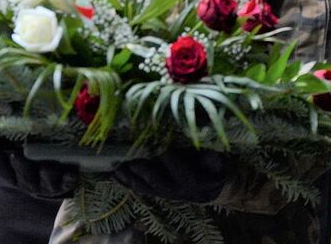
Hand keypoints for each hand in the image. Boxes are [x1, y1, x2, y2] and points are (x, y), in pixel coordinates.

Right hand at [0, 137, 77, 199]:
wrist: (54, 184)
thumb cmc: (31, 165)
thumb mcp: (18, 157)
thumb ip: (5, 147)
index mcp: (18, 178)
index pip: (5, 173)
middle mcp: (32, 183)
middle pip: (25, 177)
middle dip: (20, 166)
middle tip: (16, 155)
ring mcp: (49, 185)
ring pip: (46, 181)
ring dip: (45, 174)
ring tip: (44, 167)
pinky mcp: (65, 184)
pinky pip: (67, 182)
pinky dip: (69, 178)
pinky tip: (72, 172)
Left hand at [113, 148, 232, 202]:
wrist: (206, 188)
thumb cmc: (211, 169)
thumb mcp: (216, 161)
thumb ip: (212, 153)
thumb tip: (207, 138)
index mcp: (191, 180)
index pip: (179, 169)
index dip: (168, 159)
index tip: (158, 146)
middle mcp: (175, 189)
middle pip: (157, 182)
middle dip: (144, 171)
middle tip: (132, 160)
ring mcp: (162, 192)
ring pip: (144, 187)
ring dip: (129, 178)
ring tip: (117, 167)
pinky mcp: (153, 191)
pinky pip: (138, 189)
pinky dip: (125, 182)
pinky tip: (114, 175)